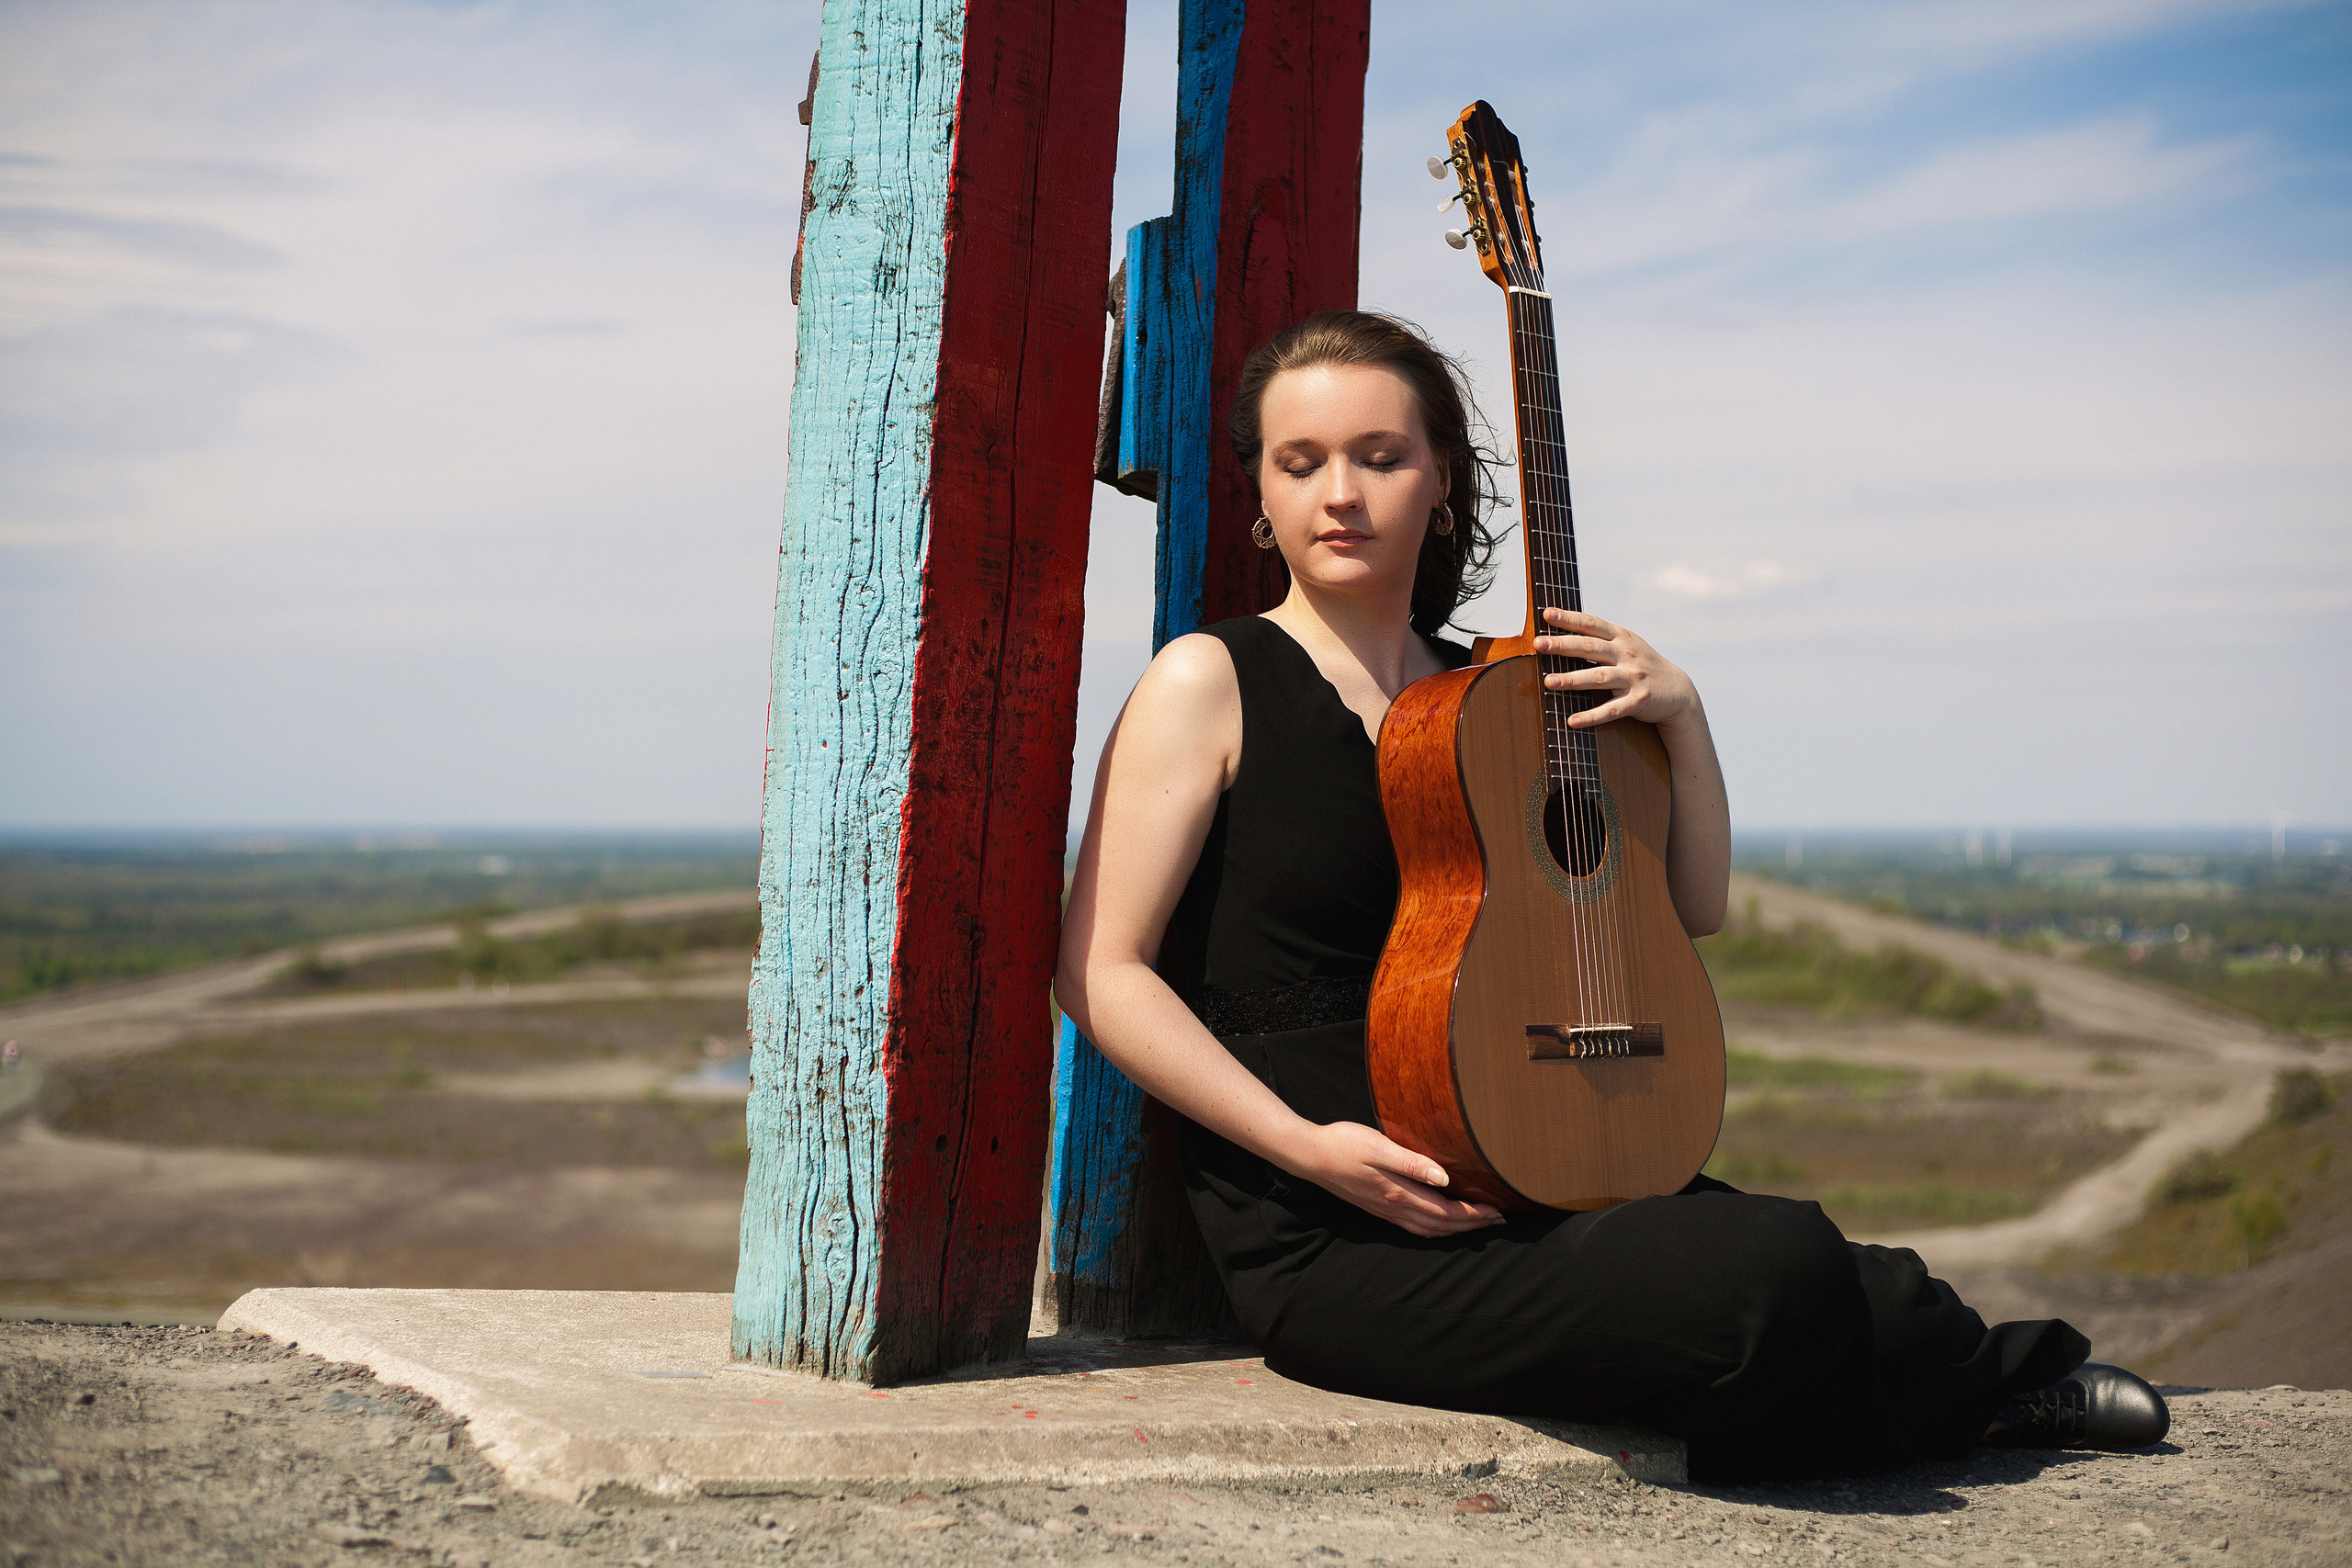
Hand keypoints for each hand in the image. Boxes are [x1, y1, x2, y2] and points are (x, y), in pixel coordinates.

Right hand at [1283, 1121, 1505, 1236]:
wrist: (1310, 1156)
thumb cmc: (1343, 1144)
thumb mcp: (1379, 1146)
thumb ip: (1412, 1163)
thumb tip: (1445, 1179)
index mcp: (1399, 1192)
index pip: (1446, 1211)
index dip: (1473, 1215)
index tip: (1497, 1211)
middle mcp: (1394, 1207)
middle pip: (1441, 1225)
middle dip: (1472, 1225)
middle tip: (1498, 1220)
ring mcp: (1385, 1210)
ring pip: (1428, 1229)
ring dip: (1455, 1230)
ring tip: (1476, 1224)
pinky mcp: (1378, 1207)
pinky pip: (1413, 1227)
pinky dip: (1434, 1229)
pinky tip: (1439, 1223)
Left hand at [1534, 608, 1701, 729]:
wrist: (1678, 690)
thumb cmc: (1640, 665)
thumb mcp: (1625, 645)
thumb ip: (1598, 639)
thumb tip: (1557, 635)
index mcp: (1620, 637)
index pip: (1591, 623)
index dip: (1569, 618)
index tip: (1546, 613)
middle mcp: (1626, 654)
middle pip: (1590, 647)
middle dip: (1563, 645)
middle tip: (1538, 644)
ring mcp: (1633, 677)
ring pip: (1598, 677)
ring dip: (1572, 679)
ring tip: (1548, 682)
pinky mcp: (1638, 701)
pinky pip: (1611, 710)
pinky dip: (1592, 716)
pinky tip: (1572, 721)